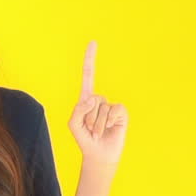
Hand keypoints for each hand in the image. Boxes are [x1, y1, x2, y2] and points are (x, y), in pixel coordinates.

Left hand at [68, 40, 126, 166]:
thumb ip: (78, 109)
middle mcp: (99, 99)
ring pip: (103, 107)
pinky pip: (115, 110)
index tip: (93, 42)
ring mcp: (111, 106)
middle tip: (90, 129)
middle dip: (89, 118)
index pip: (88, 75)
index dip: (90, 59)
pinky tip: (110, 128)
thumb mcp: (73, 124)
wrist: (99, 153)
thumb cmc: (84, 138)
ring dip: (97, 123)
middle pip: (93, 99)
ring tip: (98, 131)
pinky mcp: (121, 113)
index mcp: (86, 99)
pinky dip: (110, 121)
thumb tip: (93, 98)